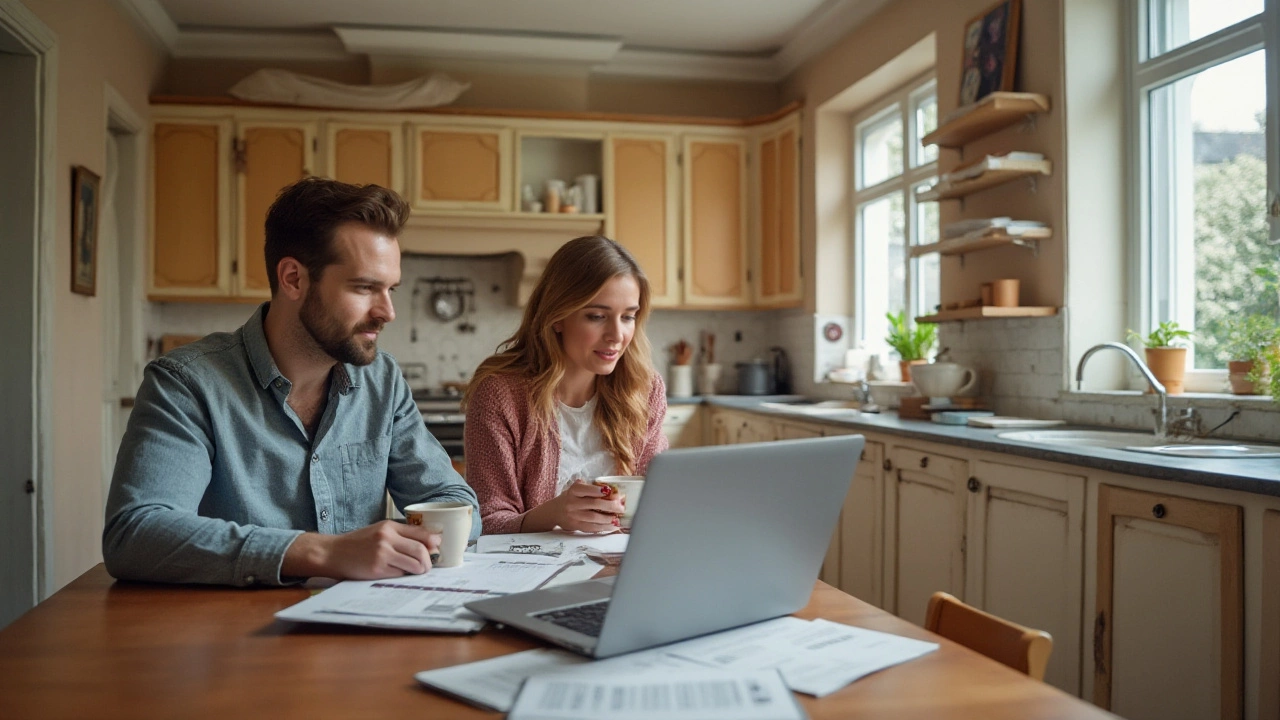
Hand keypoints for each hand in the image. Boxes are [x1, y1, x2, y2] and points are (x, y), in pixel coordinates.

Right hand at [282, 521, 441, 579]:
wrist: (333, 553)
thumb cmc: (357, 543)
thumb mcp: (378, 531)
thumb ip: (400, 534)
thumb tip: (429, 543)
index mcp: (389, 526)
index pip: (420, 533)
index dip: (433, 541)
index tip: (438, 547)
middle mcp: (387, 538)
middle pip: (421, 550)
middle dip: (429, 560)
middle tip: (428, 565)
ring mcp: (382, 554)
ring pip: (414, 564)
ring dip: (420, 570)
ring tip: (418, 571)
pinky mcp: (377, 569)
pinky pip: (400, 574)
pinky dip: (405, 575)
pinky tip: (401, 574)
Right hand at [551, 479, 625, 532]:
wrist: (554, 512)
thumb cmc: (570, 498)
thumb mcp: (576, 489)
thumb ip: (590, 488)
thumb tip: (611, 492)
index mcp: (573, 491)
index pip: (586, 489)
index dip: (598, 490)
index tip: (609, 491)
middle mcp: (572, 503)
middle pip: (593, 504)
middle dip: (610, 506)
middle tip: (621, 507)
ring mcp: (574, 516)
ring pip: (594, 518)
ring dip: (608, 519)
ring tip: (618, 518)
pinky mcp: (576, 526)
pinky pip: (592, 528)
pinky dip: (603, 527)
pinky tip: (612, 526)